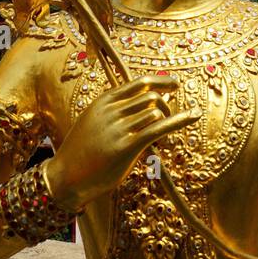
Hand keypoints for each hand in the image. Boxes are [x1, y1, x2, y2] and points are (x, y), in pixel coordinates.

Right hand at [44, 74, 197, 212]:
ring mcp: (118, 128)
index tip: (174, 83)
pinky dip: (179, 120)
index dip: (160, 80)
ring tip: (165, 131)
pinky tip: (193, 116)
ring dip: (168, 118)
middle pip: (150, 96)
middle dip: (165, 103)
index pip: (139, 83)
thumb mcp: (93, 122)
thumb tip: (147, 99)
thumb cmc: (82, 152)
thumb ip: (115, 110)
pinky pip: (158, 128)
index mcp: (103, 101)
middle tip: (169, 115)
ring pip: (155, 111)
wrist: (64, 177)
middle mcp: (111, 111)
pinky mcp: (126, 147)